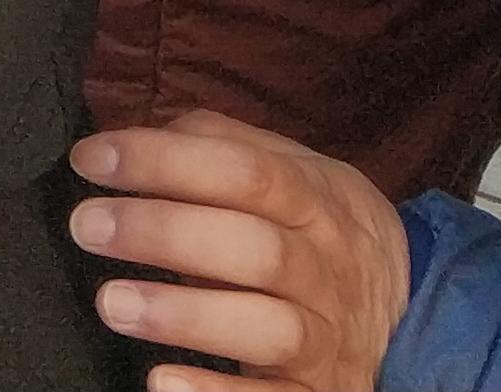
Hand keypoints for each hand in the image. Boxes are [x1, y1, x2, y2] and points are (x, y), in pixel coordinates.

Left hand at [68, 110, 408, 391]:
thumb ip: (220, 145)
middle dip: (164, 233)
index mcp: (315, 201)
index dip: (165, 161)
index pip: (245, 172)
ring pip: (267, 326)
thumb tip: (140, 134)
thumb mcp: (293, 171)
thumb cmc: (317, 227)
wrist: (412, 309)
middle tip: (87, 227)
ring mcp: (327, 336)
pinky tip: (162, 380)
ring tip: (111, 302)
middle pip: (255, 248)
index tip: (91, 159)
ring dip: (185, 315)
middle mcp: (326, 268)